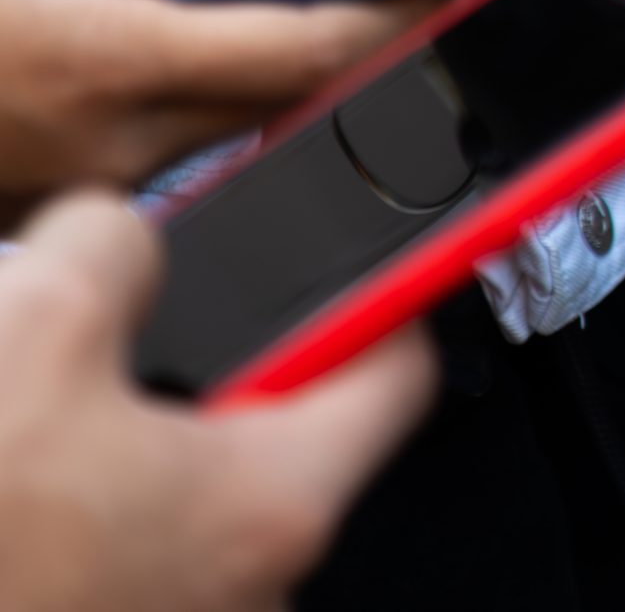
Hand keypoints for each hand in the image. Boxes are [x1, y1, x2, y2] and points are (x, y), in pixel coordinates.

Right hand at [0, 0, 403, 227]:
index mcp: (105, 62)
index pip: (308, 51)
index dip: (398, 16)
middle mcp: (117, 143)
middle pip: (291, 92)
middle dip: (366, 38)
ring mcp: (87, 189)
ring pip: (233, 122)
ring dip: (288, 68)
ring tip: (334, 3)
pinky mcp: (55, 205)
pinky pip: (165, 148)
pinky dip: (210, 97)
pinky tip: (214, 52)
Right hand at [0, 192, 431, 610]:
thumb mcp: (32, 321)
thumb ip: (112, 246)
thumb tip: (119, 241)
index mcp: (272, 503)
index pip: (393, 372)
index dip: (376, 290)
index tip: (363, 247)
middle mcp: (242, 587)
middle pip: (262, 426)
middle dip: (189, 355)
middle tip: (111, 319)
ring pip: (160, 488)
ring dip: (98, 432)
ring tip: (27, 401)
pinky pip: (102, 547)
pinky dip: (58, 495)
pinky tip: (11, 467)